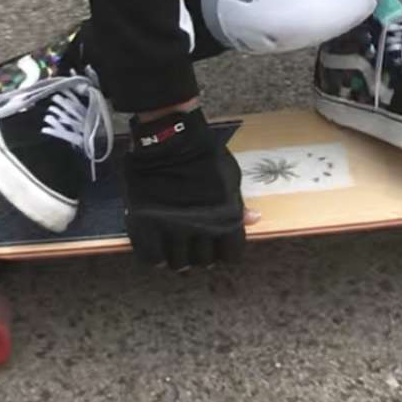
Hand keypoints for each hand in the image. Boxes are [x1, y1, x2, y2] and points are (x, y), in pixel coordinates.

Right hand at [123, 107, 244, 271]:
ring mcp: (173, 228)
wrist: (171, 139)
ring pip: (179, 263)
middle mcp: (202, 228)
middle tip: (194, 244)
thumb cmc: (204, 154)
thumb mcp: (230, 176)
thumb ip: (239, 203)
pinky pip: (153, 257)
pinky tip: (159, 247)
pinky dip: (157, 257)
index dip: (224, 251)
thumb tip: (254, 219)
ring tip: (176, 246)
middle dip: (201, 254)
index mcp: (226, 217)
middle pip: (204, 261)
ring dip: (179, 258)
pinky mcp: (148, 225)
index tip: (217, 245)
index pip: (231, 254)